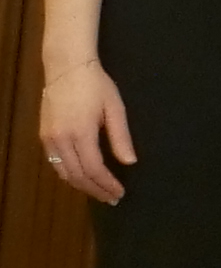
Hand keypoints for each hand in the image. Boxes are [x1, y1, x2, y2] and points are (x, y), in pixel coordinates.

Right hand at [38, 54, 133, 204]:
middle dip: (95, 190)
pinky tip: (82, 177)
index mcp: (81, 133)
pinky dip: (69, 174)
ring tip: (99, 192)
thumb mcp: (115, 109)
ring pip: (63, 172)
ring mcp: (49, 139)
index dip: (107, 184)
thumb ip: (121, 137)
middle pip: (77, 176)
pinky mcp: (43, 136)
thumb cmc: (96, 85)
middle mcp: (61, 139)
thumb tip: (130, 162)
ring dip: (81, 186)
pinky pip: (55, 163)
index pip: (94, 169)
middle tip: (112, 199)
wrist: (67, 68)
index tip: (119, 193)